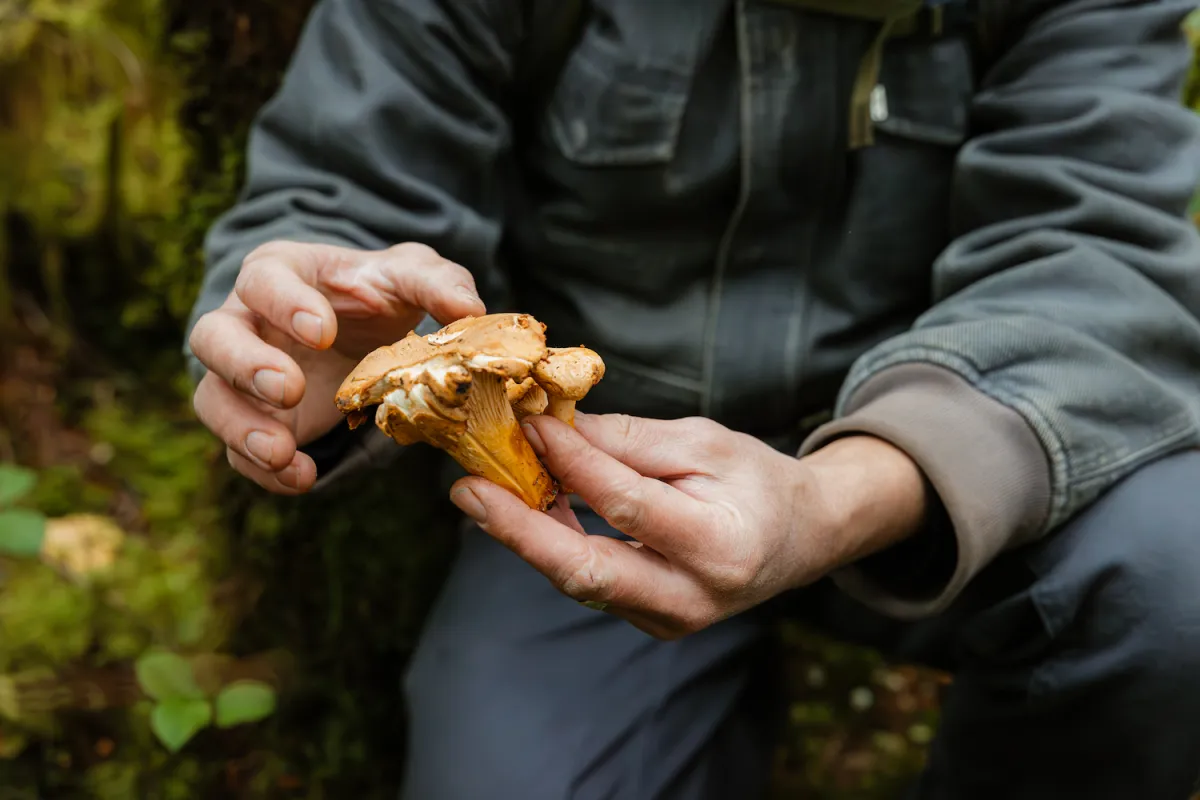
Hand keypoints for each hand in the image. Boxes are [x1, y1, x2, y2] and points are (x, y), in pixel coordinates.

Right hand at [189, 240, 484, 493]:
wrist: (359, 331)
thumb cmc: (376, 295)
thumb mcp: (410, 277)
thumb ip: (436, 283)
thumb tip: (469, 308)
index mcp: (279, 274)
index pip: (263, 280)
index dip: (286, 304)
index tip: (323, 332)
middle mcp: (244, 322)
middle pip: (212, 338)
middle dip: (245, 365)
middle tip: (290, 389)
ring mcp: (239, 377)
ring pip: (212, 400)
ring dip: (242, 428)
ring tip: (282, 452)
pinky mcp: (252, 421)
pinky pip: (237, 449)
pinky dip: (263, 470)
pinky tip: (299, 479)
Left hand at [450, 413, 928, 639]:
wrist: (800, 537)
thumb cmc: (756, 480)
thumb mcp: (703, 442)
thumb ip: (629, 442)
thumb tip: (554, 431)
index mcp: (718, 547)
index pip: (627, 505)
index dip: (572, 464)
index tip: (527, 423)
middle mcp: (692, 598)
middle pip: (586, 570)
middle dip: (518, 529)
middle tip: (466, 489)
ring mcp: (669, 620)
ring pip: (579, 581)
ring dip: (525, 535)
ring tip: (480, 491)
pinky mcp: (650, 621)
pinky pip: (589, 582)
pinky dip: (552, 544)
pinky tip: (522, 509)